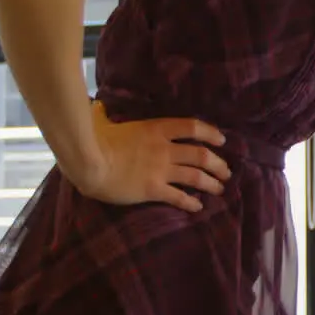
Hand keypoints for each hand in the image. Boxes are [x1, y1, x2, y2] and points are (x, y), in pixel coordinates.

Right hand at [66, 101, 232, 212]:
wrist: (87, 162)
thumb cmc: (92, 139)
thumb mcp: (102, 121)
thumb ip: (104, 115)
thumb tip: (96, 107)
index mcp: (156, 129)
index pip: (192, 127)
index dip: (211, 133)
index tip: (222, 140)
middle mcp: (165, 149)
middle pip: (202, 155)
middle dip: (218, 164)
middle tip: (226, 172)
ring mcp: (161, 170)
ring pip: (196, 176)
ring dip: (212, 183)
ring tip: (220, 189)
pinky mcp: (153, 189)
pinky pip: (179, 197)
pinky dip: (191, 202)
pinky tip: (198, 207)